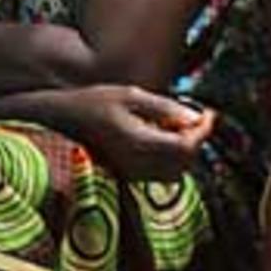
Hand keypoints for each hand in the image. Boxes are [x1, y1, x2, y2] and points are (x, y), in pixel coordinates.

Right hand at [50, 85, 211, 181]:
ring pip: (176, 172)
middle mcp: (137, 164)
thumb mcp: (130, 94)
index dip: (203, 130)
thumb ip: (164, 108)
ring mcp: (131, 173)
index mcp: (139, 142)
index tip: (208, 112)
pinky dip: (172, 159)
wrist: (61, 120)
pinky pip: (161, 175)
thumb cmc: (95, 101)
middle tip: (197, 116)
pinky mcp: (127, 176)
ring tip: (179, 126)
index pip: (186, 146)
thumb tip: (196, 117)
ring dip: (185, 151)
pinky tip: (163, 138)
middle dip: (197, 140)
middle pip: (185, 162)